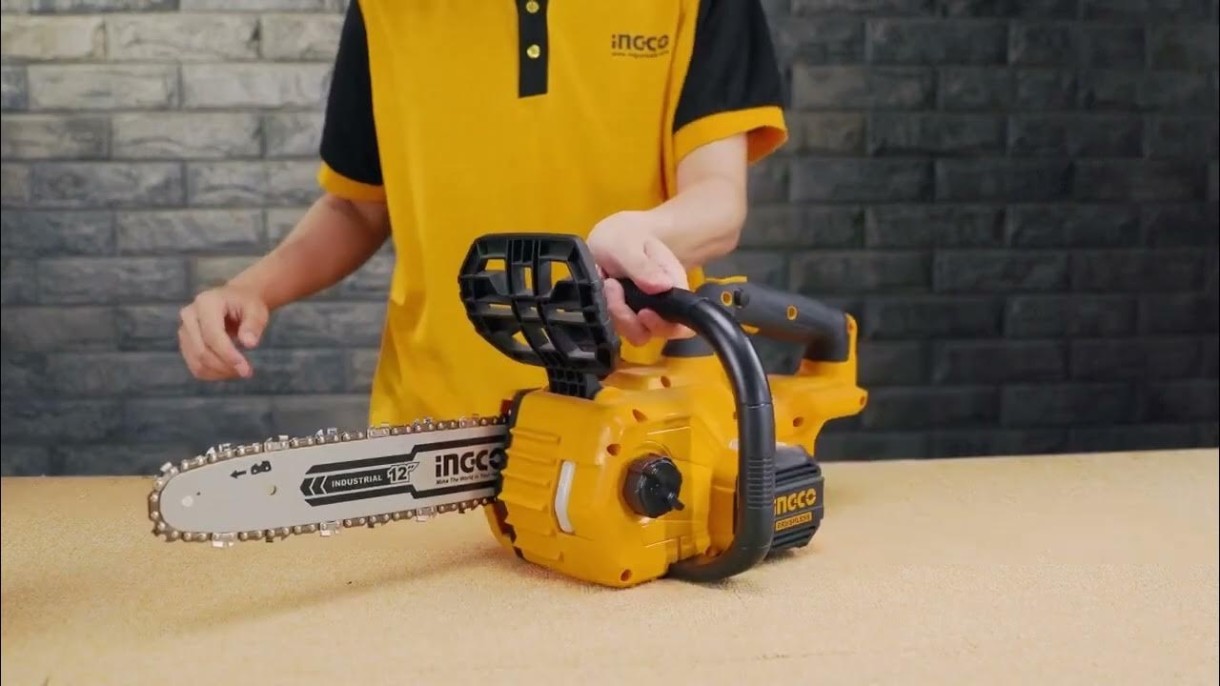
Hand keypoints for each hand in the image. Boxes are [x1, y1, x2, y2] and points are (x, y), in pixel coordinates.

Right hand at [178, 284, 268, 379]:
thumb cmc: (247, 305)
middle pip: (201, 350)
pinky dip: (213, 374)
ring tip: (240, 370)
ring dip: (220, 372)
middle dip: (224, 366)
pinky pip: (195, 367)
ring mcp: (184, 330)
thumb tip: (250, 343)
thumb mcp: (256, 311)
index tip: (245, 369)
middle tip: (247, 372)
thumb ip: (253, 326)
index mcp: (206, 303)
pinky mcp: (185, 343)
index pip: (212, 335)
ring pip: (197, 362)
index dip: (228, 354)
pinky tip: (230, 370)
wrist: (235, 300)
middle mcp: (189, 315)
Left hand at [586, 211, 694, 346]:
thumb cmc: (628, 236)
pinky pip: (613, 325)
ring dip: (612, 312)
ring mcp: (639, 315)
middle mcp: (659, 308)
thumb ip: (643, 266)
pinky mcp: (621, 317)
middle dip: (625, 317)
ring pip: (628, 332)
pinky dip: (603, 310)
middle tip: (612, 285)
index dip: (662, 326)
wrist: (614, 236)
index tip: (642, 311)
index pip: (679, 325)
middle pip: (648, 333)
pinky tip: (600, 288)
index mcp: (672, 289)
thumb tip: (662, 287)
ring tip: (606, 282)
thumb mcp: (631, 244)